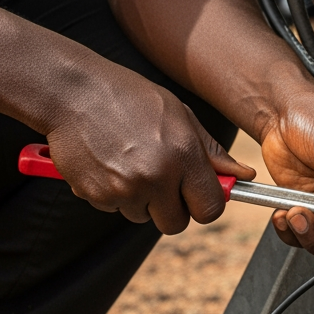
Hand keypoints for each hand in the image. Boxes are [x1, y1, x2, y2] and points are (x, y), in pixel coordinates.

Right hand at [45, 67, 253, 234]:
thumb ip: (212, 152)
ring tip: (129, 162)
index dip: (205, 205)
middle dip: (171, 209)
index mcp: (182, 155)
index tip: (197, 196)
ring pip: (142, 217)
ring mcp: (124, 189)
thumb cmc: (129, 98)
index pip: (210, 208)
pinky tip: (109, 163)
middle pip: (175, 223)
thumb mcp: (180, 115)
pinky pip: (114, 209)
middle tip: (161, 181)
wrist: (70, 90)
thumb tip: (243, 176)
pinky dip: (113, 194)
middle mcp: (156, 176)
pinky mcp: (96, 195)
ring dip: (140, 200)